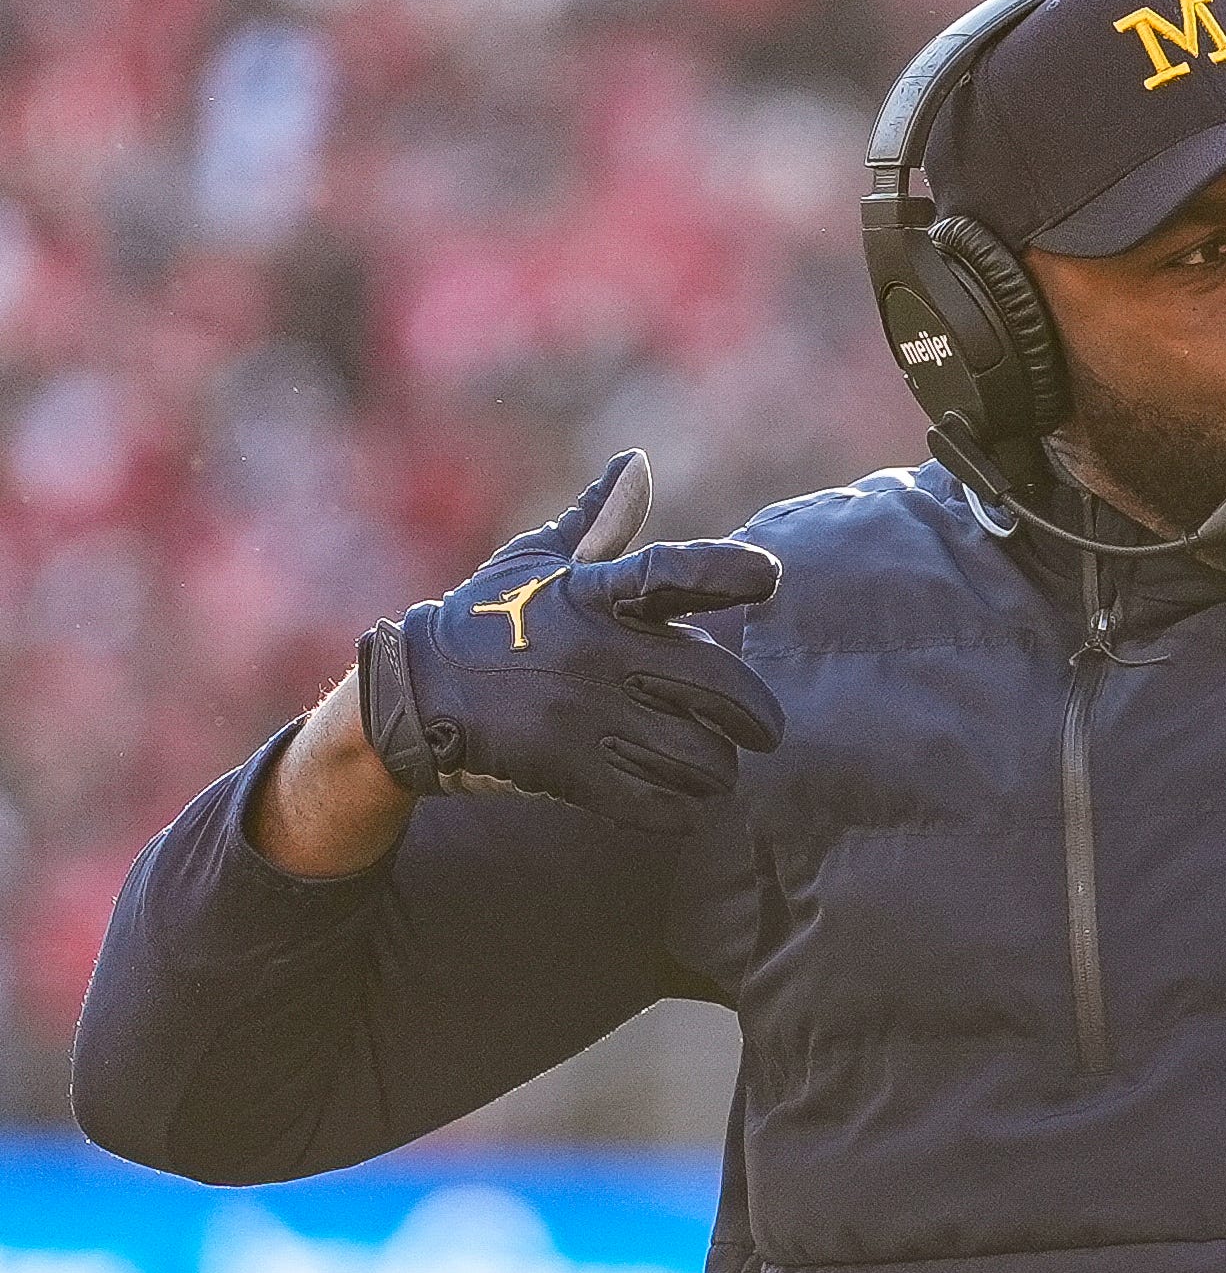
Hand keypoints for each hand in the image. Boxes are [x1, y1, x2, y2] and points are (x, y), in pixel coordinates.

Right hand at [354, 453, 784, 832]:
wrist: (410, 696)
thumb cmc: (487, 621)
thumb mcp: (534, 565)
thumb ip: (599, 523)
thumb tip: (635, 462)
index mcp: (591, 595)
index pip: (669, 571)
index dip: (725, 569)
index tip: (769, 575)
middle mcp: (593, 651)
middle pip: (716, 683)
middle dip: (757, 716)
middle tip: (766, 732)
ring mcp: (579, 713)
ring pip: (698, 754)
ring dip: (718, 769)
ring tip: (715, 768)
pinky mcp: (564, 770)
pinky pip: (657, 802)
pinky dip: (682, 809)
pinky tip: (683, 803)